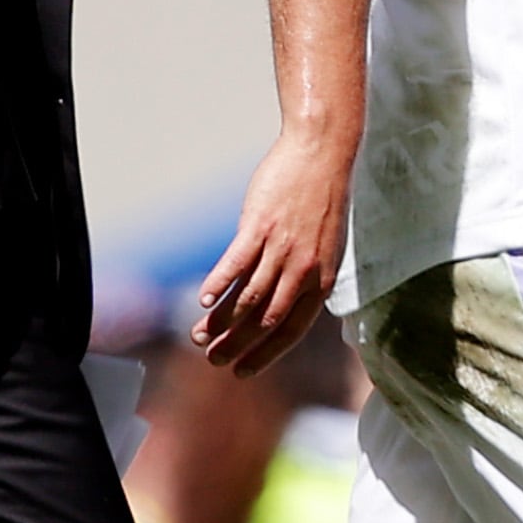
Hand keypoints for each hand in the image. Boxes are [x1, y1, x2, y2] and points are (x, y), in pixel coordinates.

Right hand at [194, 124, 353, 374]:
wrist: (323, 152)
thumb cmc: (320, 197)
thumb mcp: (323, 245)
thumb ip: (304, 276)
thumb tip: (276, 301)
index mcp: (322, 279)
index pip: (291, 330)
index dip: (266, 355)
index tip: (243, 371)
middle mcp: (304, 269)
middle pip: (266, 320)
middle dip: (238, 346)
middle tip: (213, 361)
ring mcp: (283, 247)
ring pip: (249, 296)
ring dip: (222, 321)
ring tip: (199, 337)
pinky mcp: (262, 225)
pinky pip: (237, 262)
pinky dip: (219, 283)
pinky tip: (202, 300)